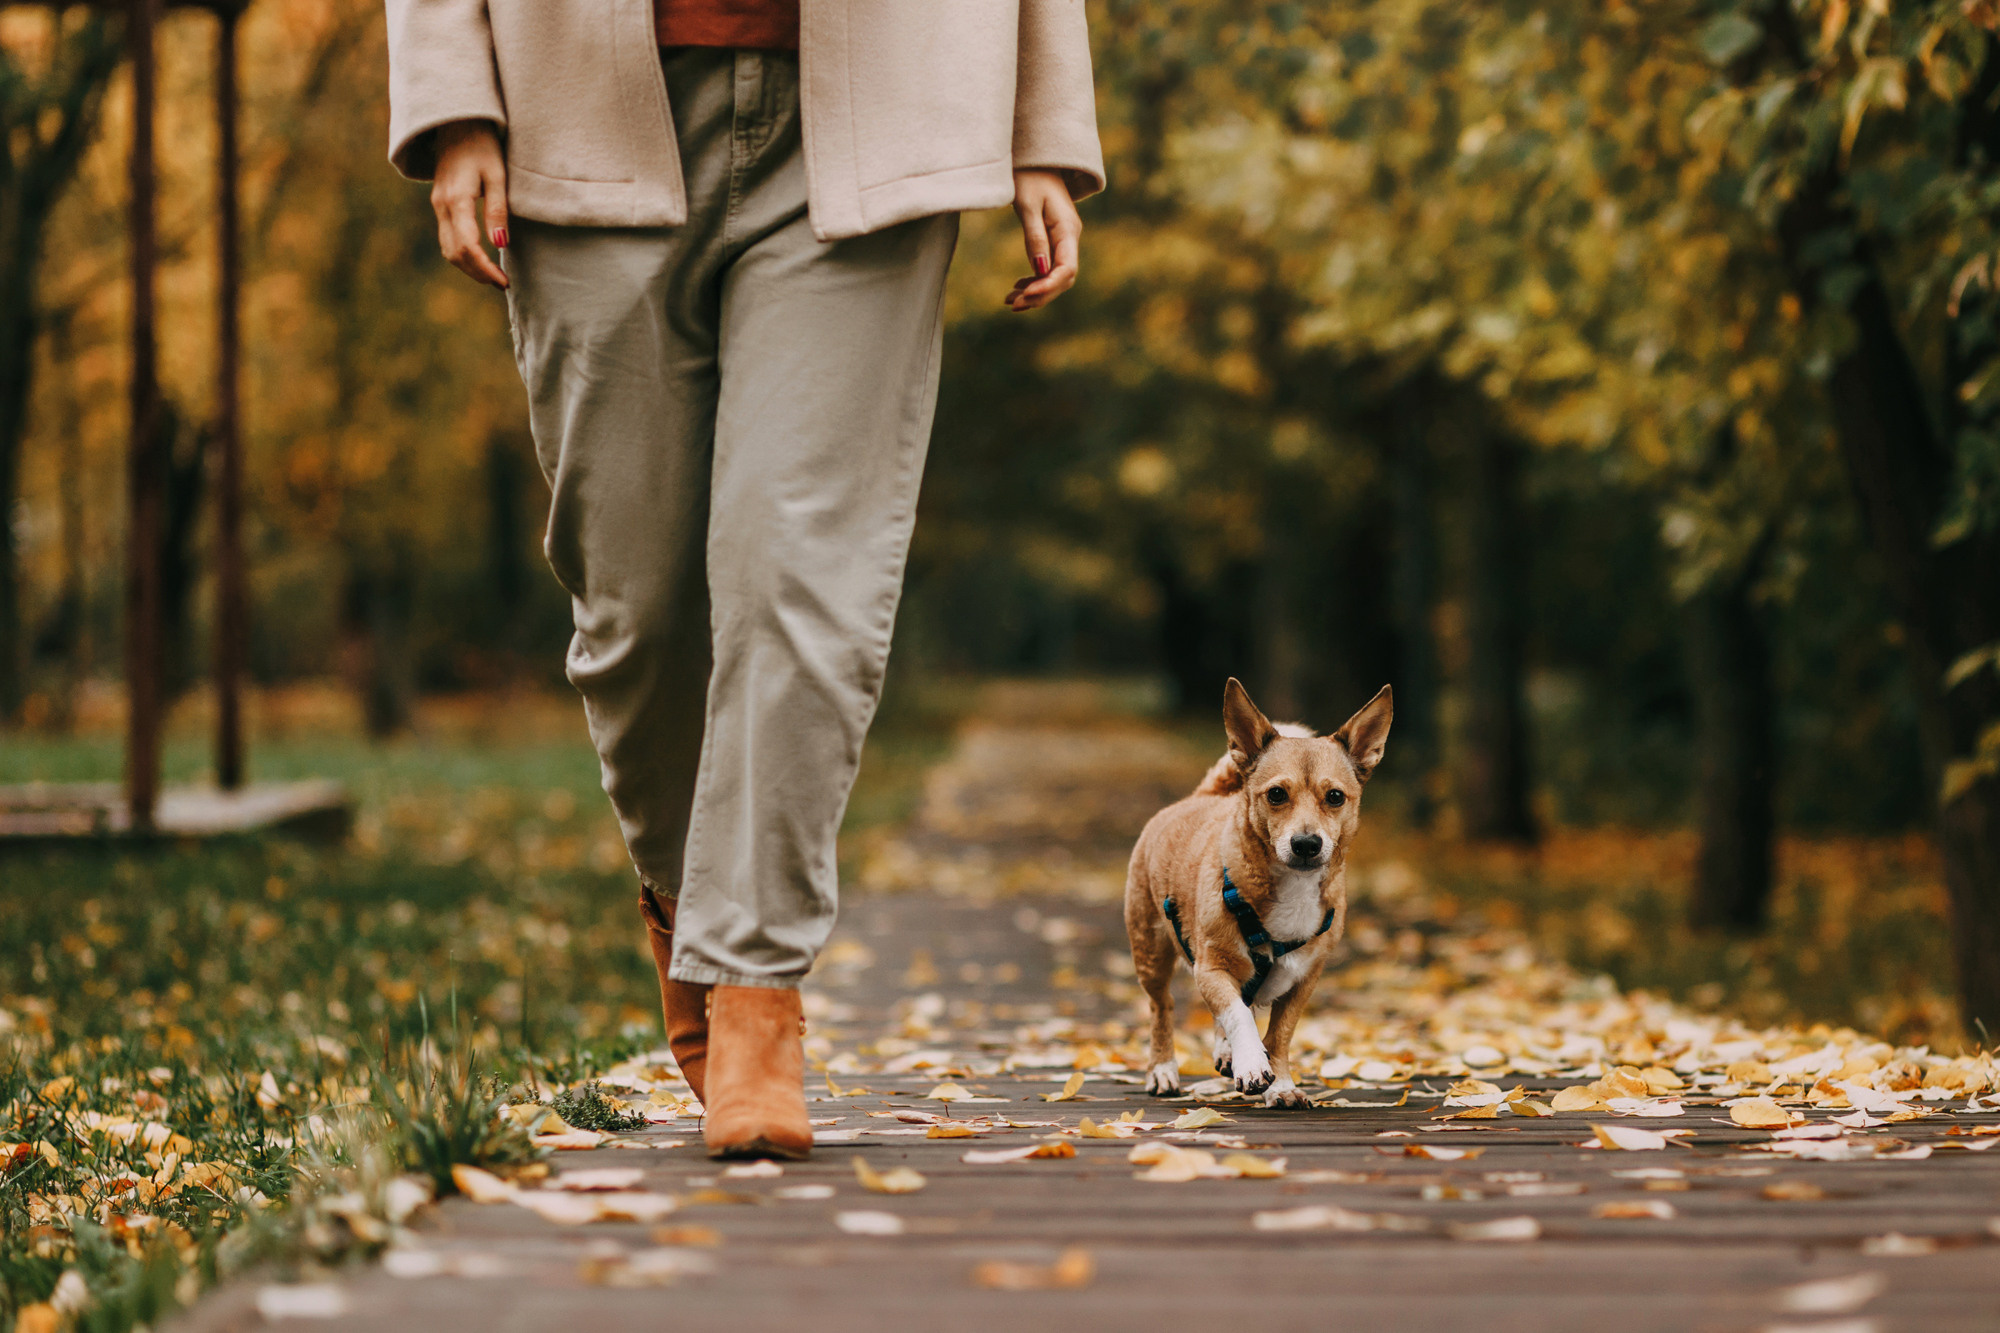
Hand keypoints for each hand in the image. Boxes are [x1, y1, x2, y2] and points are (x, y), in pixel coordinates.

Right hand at [431, 119, 508, 288]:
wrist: (457, 123)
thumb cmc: (482, 146)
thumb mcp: (497, 175)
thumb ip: (497, 210)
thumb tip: (499, 244)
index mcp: (456, 198)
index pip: (468, 246)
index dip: (485, 269)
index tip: (504, 281)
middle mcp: (441, 205)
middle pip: (455, 253)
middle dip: (478, 274)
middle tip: (502, 284)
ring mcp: (437, 205)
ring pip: (448, 249)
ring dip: (469, 267)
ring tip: (493, 277)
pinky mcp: (439, 204)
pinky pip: (447, 238)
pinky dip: (462, 255)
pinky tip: (481, 260)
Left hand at [1005, 169, 1080, 311]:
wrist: (1036, 158)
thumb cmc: (1029, 176)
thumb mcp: (1027, 205)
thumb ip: (1034, 237)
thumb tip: (1039, 271)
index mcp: (1067, 229)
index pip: (1066, 269)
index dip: (1047, 286)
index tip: (1025, 295)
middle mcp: (1070, 237)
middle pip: (1063, 278)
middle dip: (1040, 295)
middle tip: (1012, 304)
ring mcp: (1063, 239)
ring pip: (1055, 276)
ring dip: (1035, 291)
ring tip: (1009, 301)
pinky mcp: (1054, 239)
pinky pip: (1048, 267)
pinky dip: (1034, 280)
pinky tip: (1017, 286)